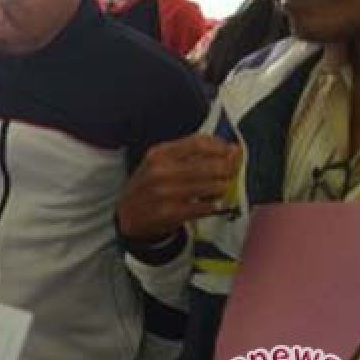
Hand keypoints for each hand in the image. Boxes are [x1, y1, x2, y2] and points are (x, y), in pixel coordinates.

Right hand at [118, 135, 241, 240]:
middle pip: (210, 164)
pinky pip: (206, 208)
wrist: (127, 216)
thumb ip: (191, 153)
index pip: (199, 143)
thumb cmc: (148, 186)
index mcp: (159, 154)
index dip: (220, 147)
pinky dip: (214, 206)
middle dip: (227, 169)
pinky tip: (212, 204)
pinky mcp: (171, 213)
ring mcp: (166, 193)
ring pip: (212, 186)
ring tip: (219, 190)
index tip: (229, 152)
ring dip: (222, 188)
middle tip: (230, 173)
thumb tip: (232, 149)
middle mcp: (161, 171)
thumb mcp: (160, 162)